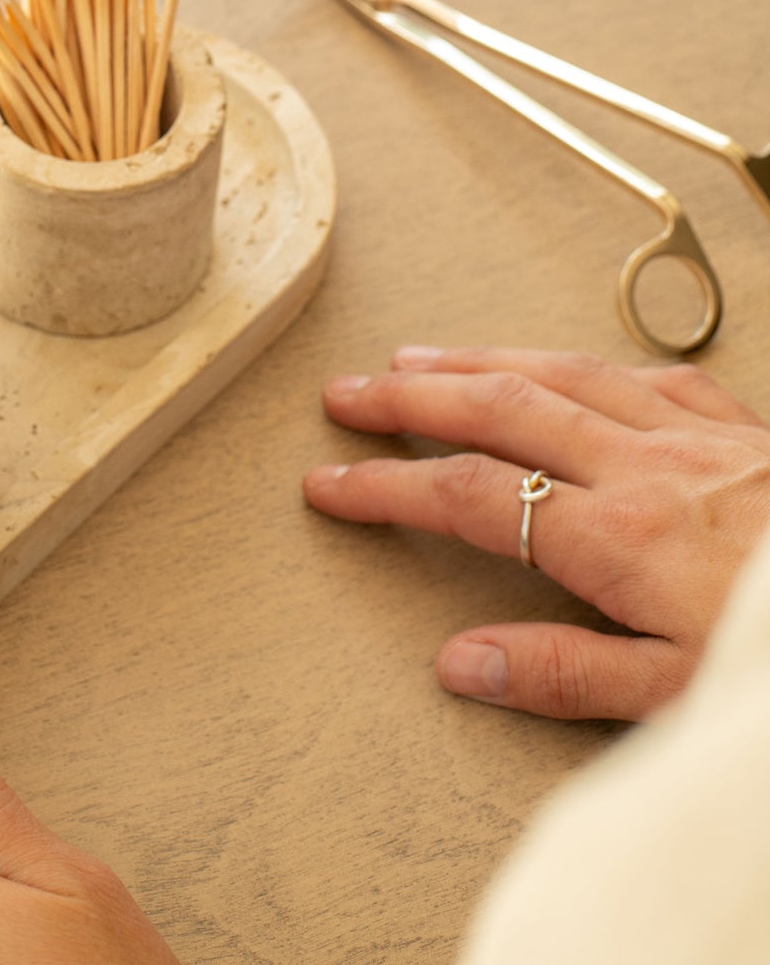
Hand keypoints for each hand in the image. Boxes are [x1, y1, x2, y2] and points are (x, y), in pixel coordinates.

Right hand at [304, 345, 769, 721]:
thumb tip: (457, 660)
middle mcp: (644, 468)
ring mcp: (693, 437)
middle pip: (499, 411)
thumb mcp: (679, 699)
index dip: (387, 486)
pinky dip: (582, 361)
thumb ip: (564, 675)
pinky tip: (561, 361)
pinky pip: (643, 374)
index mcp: (619, 539)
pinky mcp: (739, 426)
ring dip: (478, 361)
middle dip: (410, 399)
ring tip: (417, 357)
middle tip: (344, 393)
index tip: (328, 483)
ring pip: (560, 374)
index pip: (470, 497)